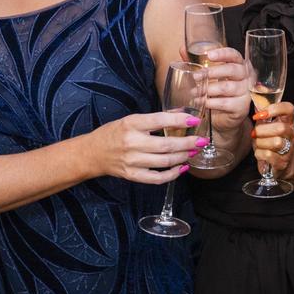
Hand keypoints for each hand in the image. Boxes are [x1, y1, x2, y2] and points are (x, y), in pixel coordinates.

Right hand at [89, 111, 206, 183]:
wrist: (93, 153)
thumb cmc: (113, 133)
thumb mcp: (131, 120)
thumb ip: (155, 119)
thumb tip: (181, 115)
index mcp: (131, 124)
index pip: (160, 120)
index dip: (179, 120)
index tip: (195, 120)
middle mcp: (132, 143)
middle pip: (166, 145)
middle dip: (188, 143)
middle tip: (201, 141)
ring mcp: (132, 161)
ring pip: (164, 162)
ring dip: (183, 157)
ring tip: (193, 152)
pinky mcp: (132, 175)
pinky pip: (157, 178)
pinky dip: (172, 174)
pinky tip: (182, 168)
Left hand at [194, 45, 253, 132]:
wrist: (225, 117)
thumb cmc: (217, 91)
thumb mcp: (208, 75)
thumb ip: (198, 62)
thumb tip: (183, 49)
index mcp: (239, 65)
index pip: (234, 55)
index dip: (223, 54)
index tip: (209, 55)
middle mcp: (246, 77)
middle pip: (232, 70)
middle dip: (212, 72)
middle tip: (195, 77)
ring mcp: (245, 92)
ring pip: (227, 87)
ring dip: (208, 89)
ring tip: (194, 92)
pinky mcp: (241, 107)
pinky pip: (225, 103)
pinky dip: (211, 102)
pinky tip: (201, 102)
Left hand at [252, 101, 293, 175]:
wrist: (285, 164)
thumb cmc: (272, 143)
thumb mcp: (268, 127)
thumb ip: (263, 116)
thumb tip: (255, 104)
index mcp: (289, 123)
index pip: (288, 109)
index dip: (274, 109)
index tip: (260, 114)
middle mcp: (292, 136)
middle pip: (281, 128)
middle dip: (262, 130)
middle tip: (255, 133)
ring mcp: (289, 150)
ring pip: (276, 142)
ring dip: (261, 143)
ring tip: (258, 144)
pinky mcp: (283, 163)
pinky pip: (269, 155)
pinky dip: (260, 153)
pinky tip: (260, 153)